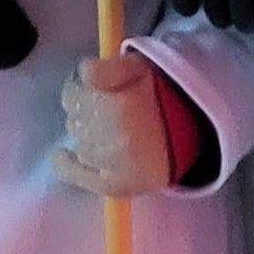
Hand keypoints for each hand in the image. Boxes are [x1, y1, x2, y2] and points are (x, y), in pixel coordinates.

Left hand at [52, 51, 176, 197]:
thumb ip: (107, 67)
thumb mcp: (138, 68)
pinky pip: (73, 173)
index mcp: (122, 103)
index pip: (71, 93)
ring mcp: (115, 163)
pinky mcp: (114, 185)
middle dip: (83, 109)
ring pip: (77, 140)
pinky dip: (65, 163)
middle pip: (74, 116)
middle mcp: (117, 134)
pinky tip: (63, 155)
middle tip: (103, 109)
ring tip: (105, 131)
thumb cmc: (158, 97)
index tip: (87, 87)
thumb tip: (81, 74)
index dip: (76, 87)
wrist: (190, 137)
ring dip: (84, 134)